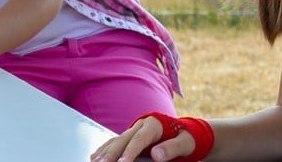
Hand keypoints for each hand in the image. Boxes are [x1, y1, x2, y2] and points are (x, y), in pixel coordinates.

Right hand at [90, 113, 211, 161]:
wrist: (184, 132)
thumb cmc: (186, 138)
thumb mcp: (185, 143)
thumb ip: (172, 147)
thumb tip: (156, 155)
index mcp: (154, 124)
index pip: (140, 139)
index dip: (130, 151)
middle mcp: (141, 125)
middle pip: (123, 139)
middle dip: (112, 153)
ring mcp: (134, 130)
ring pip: (116, 140)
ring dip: (105, 152)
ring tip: (94, 161)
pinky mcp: (130, 137)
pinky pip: (115, 142)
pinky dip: (105, 149)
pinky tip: (95, 157)